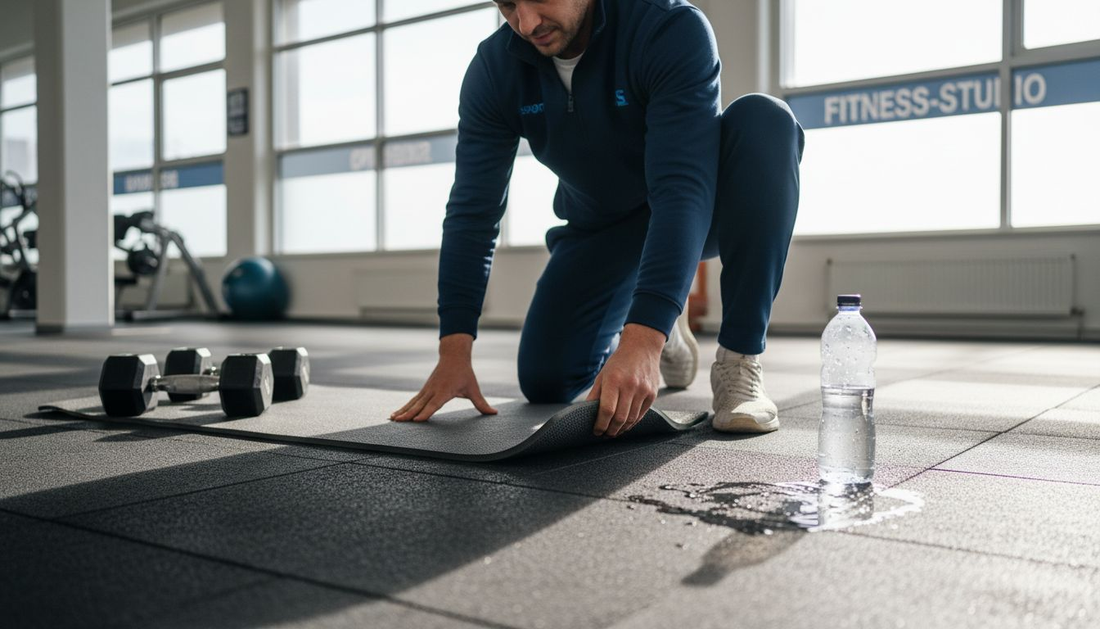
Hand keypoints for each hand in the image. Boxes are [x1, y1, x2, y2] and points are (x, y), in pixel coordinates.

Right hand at [390, 333, 497, 421]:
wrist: (453, 356)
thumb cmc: (464, 373)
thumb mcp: (474, 388)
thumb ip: (481, 403)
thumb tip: (494, 413)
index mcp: (445, 391)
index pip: (434, 404)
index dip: (426, 412)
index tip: (416, 420)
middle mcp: (433, 391)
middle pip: (419, 405)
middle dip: (408, 414)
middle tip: (399, 422)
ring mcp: (427, 390)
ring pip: (413, 403)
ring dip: (402, 411)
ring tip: (392, 419)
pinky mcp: (424, 390)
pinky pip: (412, 400)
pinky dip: (404, 408)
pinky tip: (396, 415)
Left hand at [586, 323, 663, 437]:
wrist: (642, 348)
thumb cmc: (619, 362)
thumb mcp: (602, 375)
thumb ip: (595, 395)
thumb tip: (586, 413)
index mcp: (614, 380)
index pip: (607, 410)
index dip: (600, 424)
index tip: (596, 431)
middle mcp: (630, 386)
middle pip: (620, 418)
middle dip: (610, 430)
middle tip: (604, 434)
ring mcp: (643, 391)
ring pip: (631, 419)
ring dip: (621, 429)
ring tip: (613, 432)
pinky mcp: (652, 394)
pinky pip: (641, 415)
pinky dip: (632, 423)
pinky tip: (625, 425)